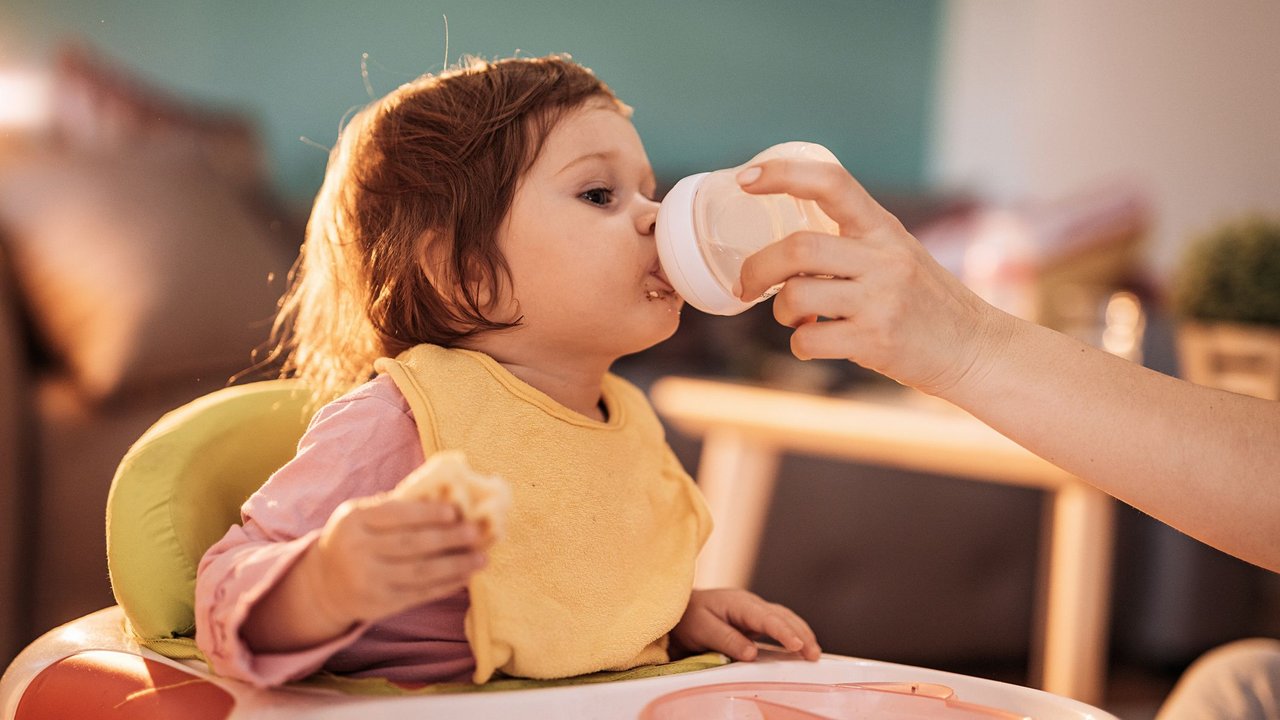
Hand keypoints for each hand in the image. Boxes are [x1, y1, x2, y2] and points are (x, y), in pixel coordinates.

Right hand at [301, 493, 489, 627]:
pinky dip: (446, 585)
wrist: (324, 584)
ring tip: (482, 558)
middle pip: (410, 544)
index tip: (455, 511)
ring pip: (420, 572)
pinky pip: (420, 594)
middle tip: (476, 533)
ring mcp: (368, 581)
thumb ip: (395, 506)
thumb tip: (446, 494)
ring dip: (455, 565)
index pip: (394, 514)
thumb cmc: (355, 538)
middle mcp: (357, 552)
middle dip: (448, 538)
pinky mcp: (380, 605)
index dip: (426, 513)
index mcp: (354, 521)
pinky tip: (466, 576)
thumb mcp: (361, 516)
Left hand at [671, 588, 820, 661]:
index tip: (797, 645)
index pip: (765, 617)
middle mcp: (751, 604)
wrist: (683, 610)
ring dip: (801, 633)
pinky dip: (794, 633)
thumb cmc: (689, 617)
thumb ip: (725, 639)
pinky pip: (780, 624)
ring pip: (785, 618)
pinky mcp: (756, 621)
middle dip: (800, 634)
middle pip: (782, 616)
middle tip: (813, 655)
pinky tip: (801, 646)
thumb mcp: (701, 628)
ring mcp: (755, 611)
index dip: (783, 631)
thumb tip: (751, 653)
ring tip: (813, 653)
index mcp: (738, 603)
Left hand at [735, 160, 1011, 397]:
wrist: (976, 349)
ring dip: (780, 312)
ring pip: (795, 296)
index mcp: (884, 228)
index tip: (746, 177)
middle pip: (797, 248)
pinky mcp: (877, 341)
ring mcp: (882, 301)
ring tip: (794, 318)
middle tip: (747, 284)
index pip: (831, 182)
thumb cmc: (925, 303)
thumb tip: (783, 254)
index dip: (783, 174)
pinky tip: (814, 342)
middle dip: (757, 268)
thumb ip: (851, 246)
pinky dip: (799, 344)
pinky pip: (808, 340)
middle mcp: (884, 259)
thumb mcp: (899, 255)